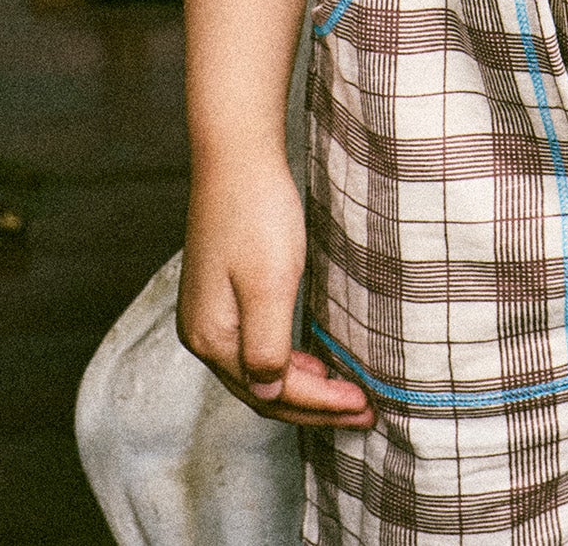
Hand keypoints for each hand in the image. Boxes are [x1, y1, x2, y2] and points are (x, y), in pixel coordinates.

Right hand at [179, 152, 374, 428]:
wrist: (237, 155)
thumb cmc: (256, 211)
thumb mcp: (269, 281)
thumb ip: (268, 345)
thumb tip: (269, 392)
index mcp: (212, 338)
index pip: (270, 393)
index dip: (319, 405)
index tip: (364, 405)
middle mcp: (202, 335)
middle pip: (261, 391)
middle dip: (313, 407)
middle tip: (363, 412)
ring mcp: (209, 316)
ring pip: (258, 373)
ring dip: (301, 388)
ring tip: (344, 395)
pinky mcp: (221, 296)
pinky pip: (255, 348)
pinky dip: (287, 362)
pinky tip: (312, 360)